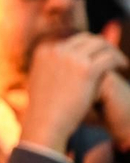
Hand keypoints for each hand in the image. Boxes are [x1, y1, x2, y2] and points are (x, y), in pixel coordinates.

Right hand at [19, 34, 128, 153]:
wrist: (45, 124)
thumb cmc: (44, 109)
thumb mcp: (41, 82)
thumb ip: (52, 67)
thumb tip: (64, 62)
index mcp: (44, 51)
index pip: (72, 41)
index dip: (88, 48)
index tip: (98, 56)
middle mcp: (56, 50)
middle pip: (87, 38)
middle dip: (102, 46)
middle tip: (112, 57)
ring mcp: (71, 58)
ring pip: (101, 44)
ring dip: (113, 51)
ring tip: (121, 63)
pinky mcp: (86, 69)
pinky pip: (109, 57)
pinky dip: (119, 60)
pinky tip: (124, 67)